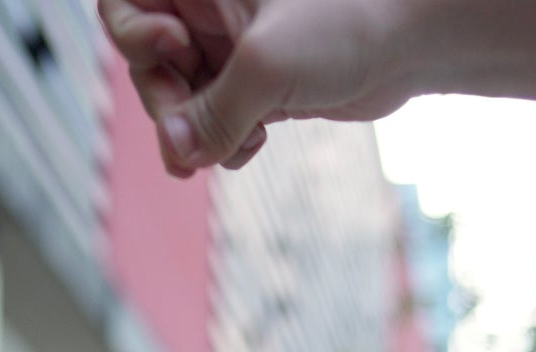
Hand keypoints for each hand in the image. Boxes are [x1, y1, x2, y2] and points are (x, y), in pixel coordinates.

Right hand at [98, 0, 418, 177]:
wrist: (412, 40)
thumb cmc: (346, 19)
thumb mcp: (266, 67)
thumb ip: (212, 113)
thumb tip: (175, 154)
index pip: (123, 1)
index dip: (132, 31)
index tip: (174, 49)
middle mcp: (208, 4)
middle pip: (146, 59)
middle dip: (166, 101)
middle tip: (191, 136)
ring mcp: (230, 44)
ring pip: (181, 96)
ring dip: (195, 132)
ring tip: (227, 150)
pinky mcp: (256, 82)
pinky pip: (216, 119)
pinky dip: (224, 141)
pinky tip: (253, 145)